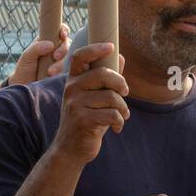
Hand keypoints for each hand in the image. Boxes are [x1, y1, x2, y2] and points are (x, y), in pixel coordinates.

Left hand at [10, 23, 72, 84]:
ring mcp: (61, 61)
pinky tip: (55, 76)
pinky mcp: (64, 72)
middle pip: (67, 44)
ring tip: (50, 72)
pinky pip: (70, 69)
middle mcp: (56, 49)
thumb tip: (50, 44)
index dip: (63, 30)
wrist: (24, 87)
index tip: (62, 35)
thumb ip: (36, 48)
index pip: (59, 31)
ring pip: (69, 57)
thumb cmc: (24, 70)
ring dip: (61, 63)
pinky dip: (63, 71)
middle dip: (63, 49)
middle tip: (55, 57)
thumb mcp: (26, 57)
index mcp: (47, 41)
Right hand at [50, 42, 128, 164]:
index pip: (80, 56)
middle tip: (125, 93)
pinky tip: (116, 128)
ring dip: (123, 108)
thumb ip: (105, 79)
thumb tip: (120, 56)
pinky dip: (120, 122)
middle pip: (103, 74)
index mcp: (73, 80)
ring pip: (111, 97)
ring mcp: (75, 104)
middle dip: (120, 83)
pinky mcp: (82, 120)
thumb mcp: (94, 97)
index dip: (96, 48)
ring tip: (122, 115)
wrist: (70, 149)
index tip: (111, 46)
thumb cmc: (86, 119)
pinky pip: (112, 114)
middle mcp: (71, 89)